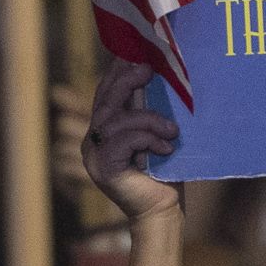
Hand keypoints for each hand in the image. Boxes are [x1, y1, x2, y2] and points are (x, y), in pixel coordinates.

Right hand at [84, 58, 178, 222]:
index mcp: (103, 131)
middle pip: (105, 102)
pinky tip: (166, 147)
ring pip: (116, 120)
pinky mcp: (103, 169)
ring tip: (172, 130)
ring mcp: (94, 156)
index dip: (116, 73)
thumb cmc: (164, 171)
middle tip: (148, 70)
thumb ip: (149, 111)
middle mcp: (93, 142)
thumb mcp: (156, 134)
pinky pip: (123, 141)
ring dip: (148, 119)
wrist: (163, 211)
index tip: (133, 54)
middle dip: (126, 82)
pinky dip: (147, 138)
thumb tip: (157, 73)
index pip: (104, 95)